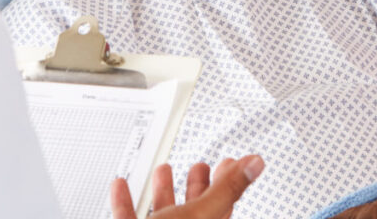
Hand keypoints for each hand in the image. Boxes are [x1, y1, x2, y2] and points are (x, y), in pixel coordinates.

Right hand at [110, 155, 264, 218]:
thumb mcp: (199, 216)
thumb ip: (226, 190)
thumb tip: (254, 165)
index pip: (226, 208)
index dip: (229, 182)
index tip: (230, 163)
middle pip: (197, 213)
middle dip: (198, 186)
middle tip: (201, 167)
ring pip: (164, 217)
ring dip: (163, 191)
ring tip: (164, 170)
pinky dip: (125, 202)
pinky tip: (121, 187)